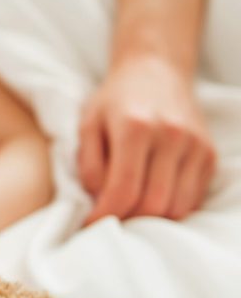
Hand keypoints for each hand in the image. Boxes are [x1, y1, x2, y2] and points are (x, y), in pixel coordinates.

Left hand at [78, 55, 215, 224]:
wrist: (156, 71)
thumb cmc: (115, 100)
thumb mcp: (88, 123)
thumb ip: (88, 163)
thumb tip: (97, 201)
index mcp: (135, 127)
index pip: (123, 188)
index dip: (105, 215)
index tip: (91, 225)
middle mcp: (170, 136)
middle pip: (153, 204)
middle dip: (128, 220)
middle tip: (109, 220)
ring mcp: (195, 146)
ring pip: (177, 208)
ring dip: (151, 219)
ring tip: (129, 211)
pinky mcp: (209, 154)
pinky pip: (193, 199)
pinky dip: (171, 208)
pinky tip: (150, 198)